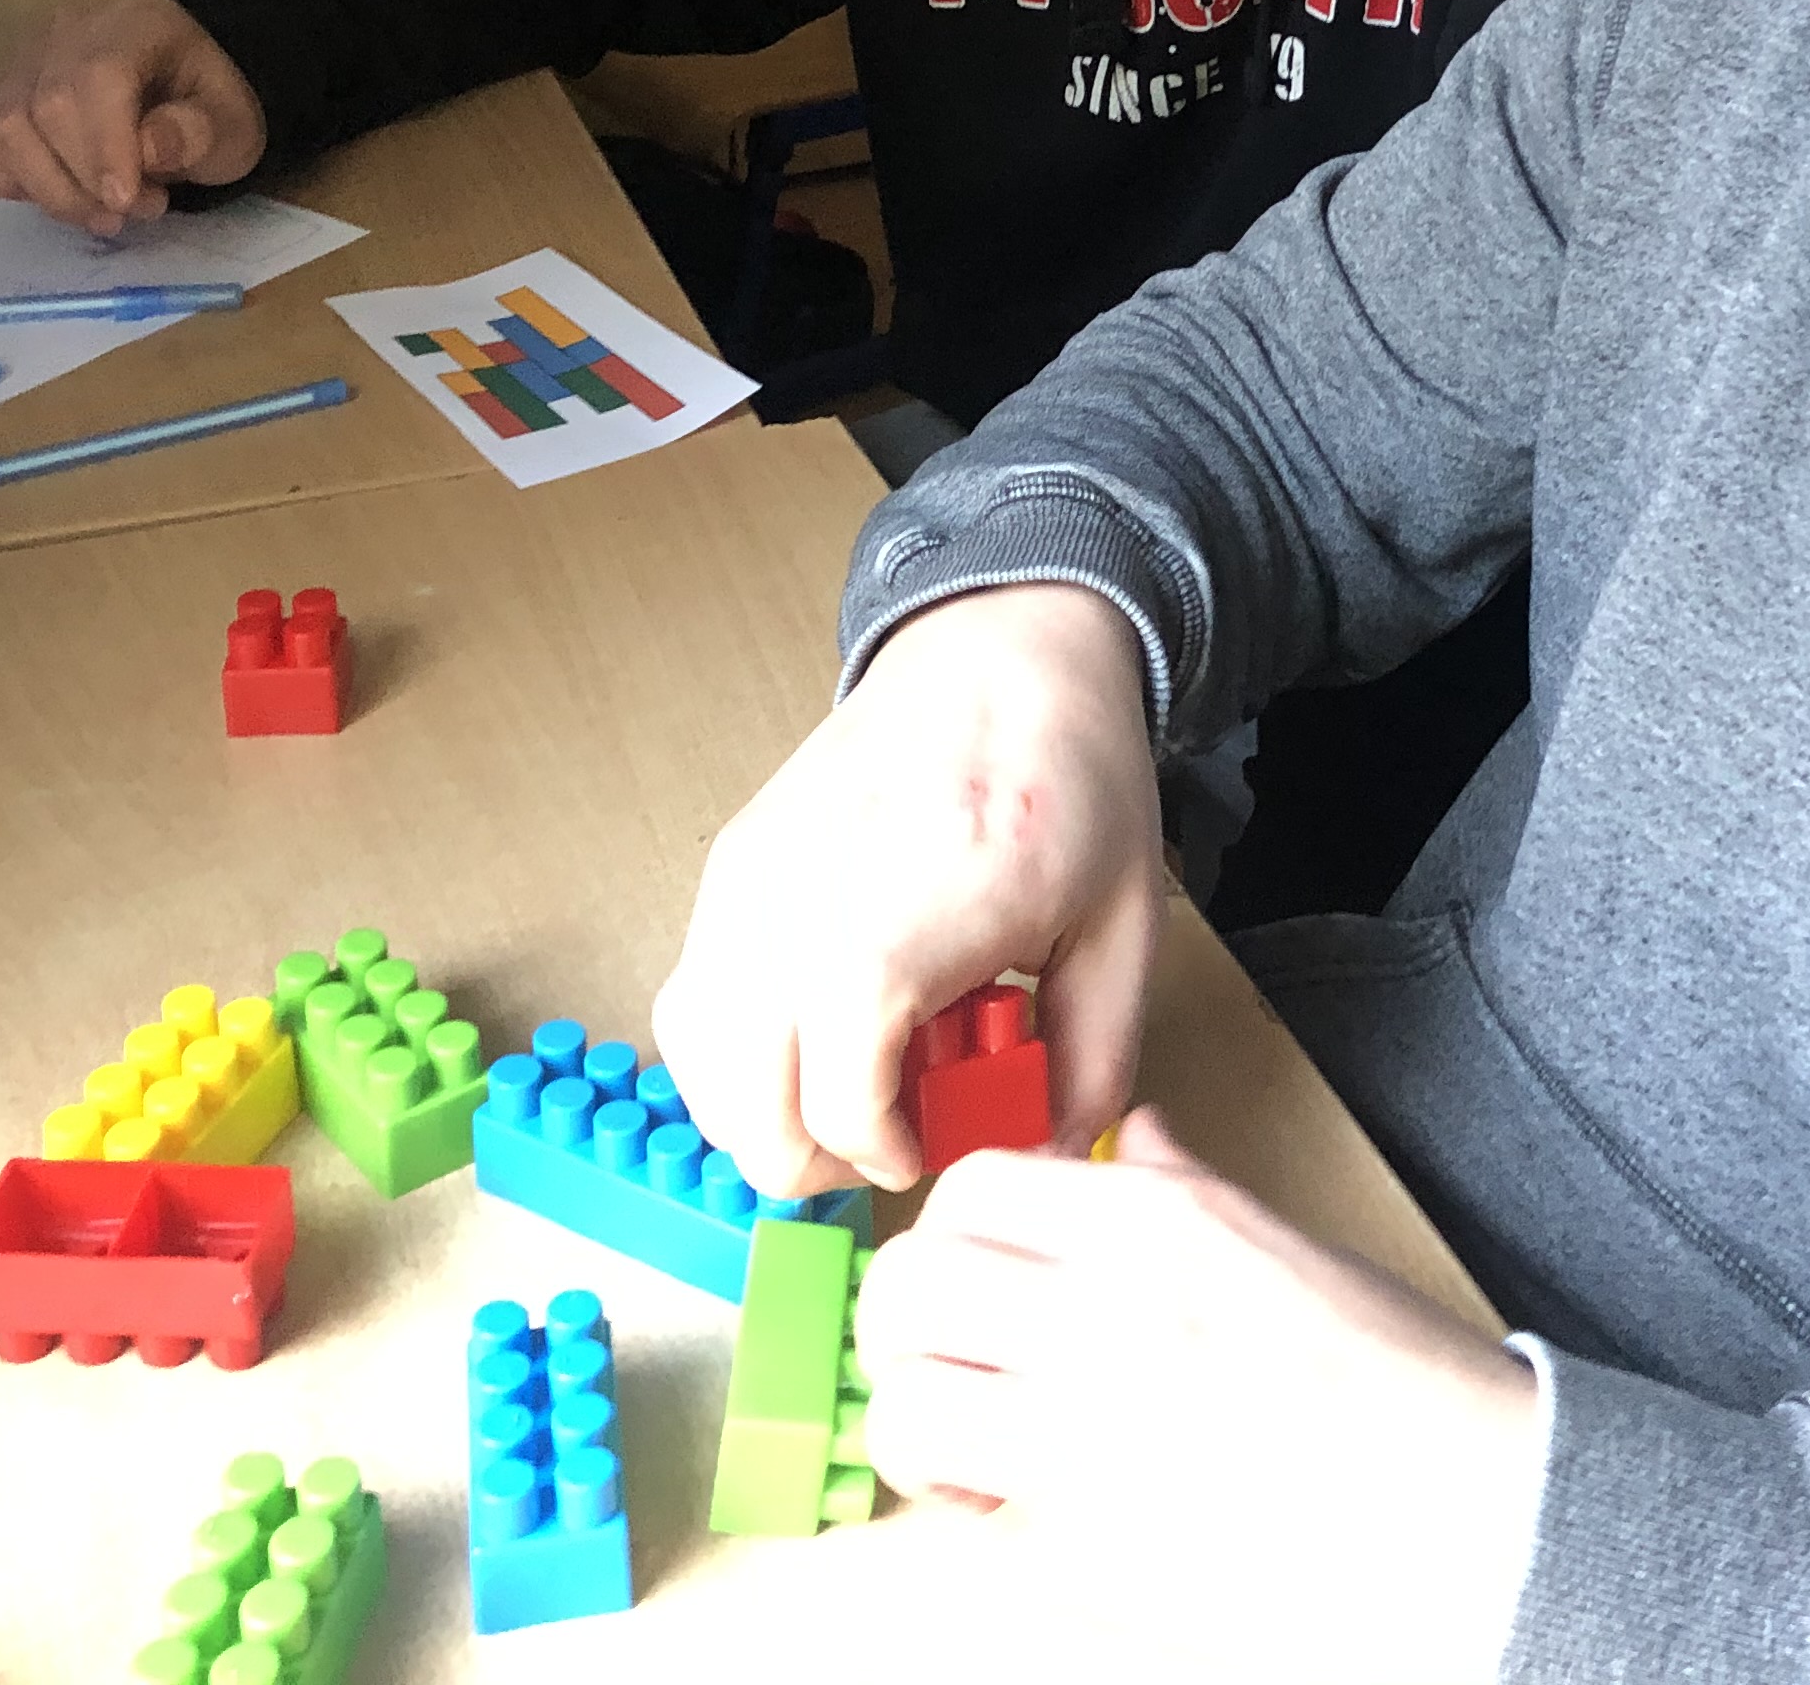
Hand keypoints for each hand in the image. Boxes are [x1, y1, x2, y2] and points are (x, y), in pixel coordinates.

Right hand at [0, 0, 267, 235]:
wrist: (181, 93)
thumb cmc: (206, 110)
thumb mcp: (233, 125)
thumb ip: (200, 134)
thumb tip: (149, 148)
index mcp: (136, 22)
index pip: (97, 76)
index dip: (104, 147)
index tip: (127, 203)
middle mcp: (67, 28)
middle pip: (42, 106)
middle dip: (82, 181)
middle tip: (134, 212)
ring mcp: (22, 56)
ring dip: (44, 188)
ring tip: (98, 212)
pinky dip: (2, 177)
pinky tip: (50, 189)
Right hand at [652, 582, 1162, 1195]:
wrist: (1003, 652)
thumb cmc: (1067, 774)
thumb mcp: (1119, 929)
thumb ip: (1094, 1061)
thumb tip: (1053, 1154)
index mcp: (907, 917)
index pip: (842, 1105)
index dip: (887, 1157)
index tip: (929, 1153)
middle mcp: (803, 900)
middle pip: (750, 1100)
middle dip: (817, 1157)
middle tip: (886, 1143)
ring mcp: (750, 880)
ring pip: (700, 1056)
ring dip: (760, 1110)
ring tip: (845, 1096)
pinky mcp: (730, 865)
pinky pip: (690, 996)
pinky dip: (730, 1050)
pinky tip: (809, 1040)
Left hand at [856, 1109, 1542, 1683]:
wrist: (1468, 1514)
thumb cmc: (1401, 1386)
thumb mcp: (1286, 1244)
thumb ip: (1188, 1189)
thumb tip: (1141, 1137)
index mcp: (1160, 1223)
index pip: (972, 1188)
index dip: (951, 1236)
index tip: (973, 1279)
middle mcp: (1106, 1307)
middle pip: (909, 1282)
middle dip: (905, 1325)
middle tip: (948, 1361)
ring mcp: (1085, 1425)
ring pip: (903, 1402)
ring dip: (921, 1425)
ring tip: (975, 1447)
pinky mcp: (1081, 1541)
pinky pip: (956, 1512)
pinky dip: (966, 1513)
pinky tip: (1020, 1511)